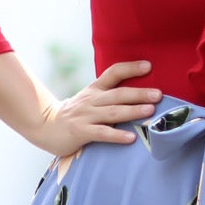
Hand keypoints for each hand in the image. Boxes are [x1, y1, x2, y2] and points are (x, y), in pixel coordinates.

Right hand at [38, 60, 162, 156]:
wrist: (46, 127)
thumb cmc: (76, 114)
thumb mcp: (90, 99)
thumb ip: (110, 96)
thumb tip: (140, 94)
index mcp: (95, 90)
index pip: (113, 73)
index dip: (130, 68)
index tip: (149, 66)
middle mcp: (92, 100)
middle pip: (118, 94)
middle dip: (139, 94)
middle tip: (158, 94)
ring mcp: (86, 116)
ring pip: (112, 113)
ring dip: (132, 111)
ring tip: (150, 111)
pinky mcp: (81, 132)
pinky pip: (101, 133)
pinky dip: (116, 135)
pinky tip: (130, 138)